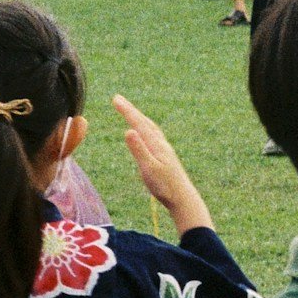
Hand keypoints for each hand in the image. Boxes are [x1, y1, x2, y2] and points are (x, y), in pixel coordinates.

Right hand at [113, 95, 208, 232]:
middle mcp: (161, 144)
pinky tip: (145, 134)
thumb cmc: (165, 186)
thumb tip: (128, 130)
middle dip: (131, 110)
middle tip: (117, 100)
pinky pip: (154, 137)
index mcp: (156, 145)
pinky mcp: (165, 157)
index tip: (115, 98)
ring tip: (130, 112)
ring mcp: (164, 150)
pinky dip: (146, 129)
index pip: (139, 123)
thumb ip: (139, 150)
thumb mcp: (148, 168)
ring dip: (139, 118)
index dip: (127, 110)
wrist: (183, 199)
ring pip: (151, 128)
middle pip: (145, 122)